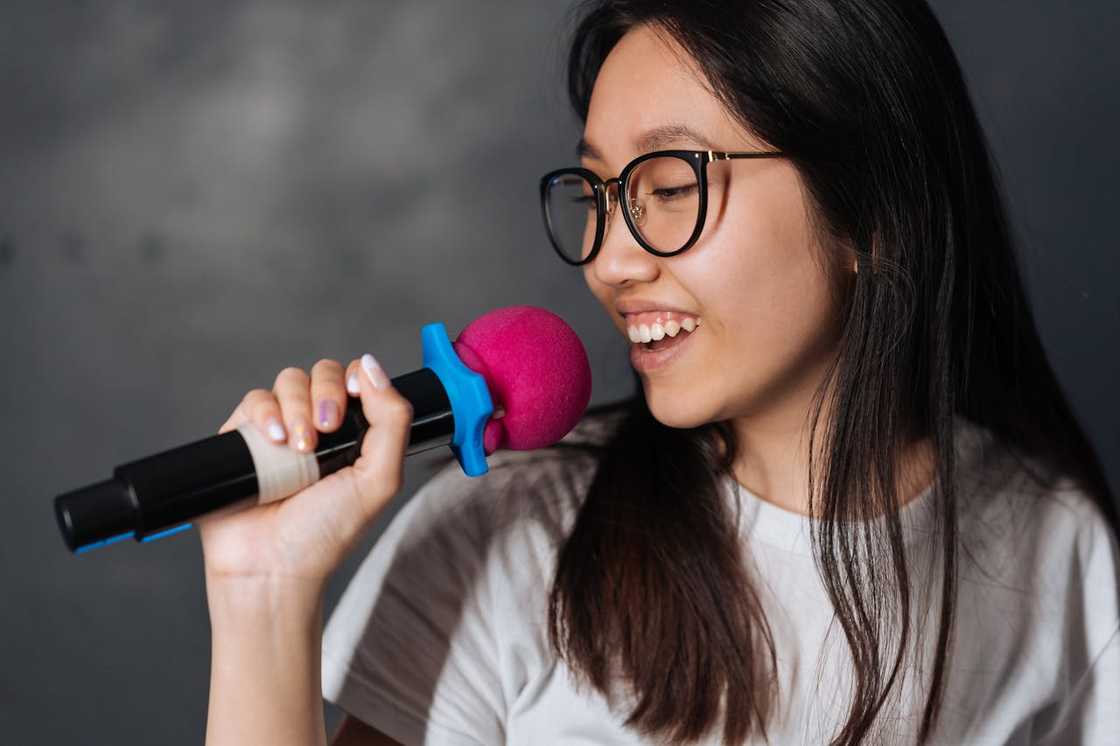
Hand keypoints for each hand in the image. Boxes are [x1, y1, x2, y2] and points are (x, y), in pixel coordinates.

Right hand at [196, 353, 412, 594]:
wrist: (272, 566)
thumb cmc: (326, 533)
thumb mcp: (380, 479)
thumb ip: (392, 420)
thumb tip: (372, 366)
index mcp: (354, 434)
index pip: (357, 380)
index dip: (357, 379)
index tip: (355, 397)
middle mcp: (317, 426)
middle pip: (323, 373)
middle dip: (326, 394)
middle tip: (325, 431)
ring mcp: (279, 429)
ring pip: (288, 381)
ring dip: (296, 406)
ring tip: (298, 448)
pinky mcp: (243, 436)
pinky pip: (254, 400)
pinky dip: (265, 412)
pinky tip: (273, 441)